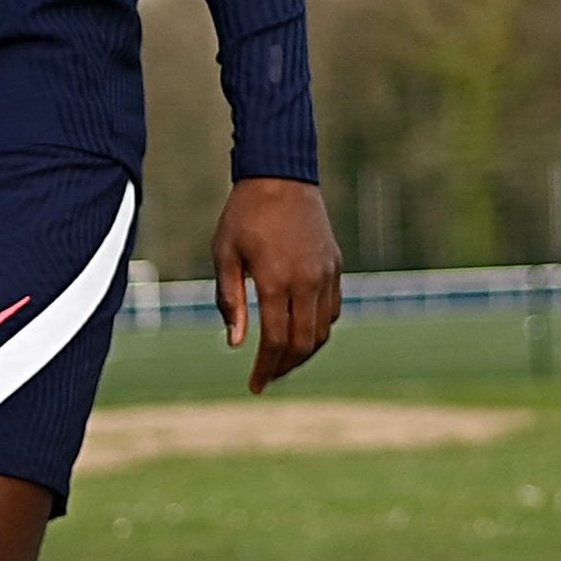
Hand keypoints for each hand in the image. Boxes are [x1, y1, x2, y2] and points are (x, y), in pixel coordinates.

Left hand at [214, 176, 342, 393]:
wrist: (281, 175)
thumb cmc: (245, 214)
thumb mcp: (224, 254)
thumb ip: (230, 300)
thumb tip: (236, 343)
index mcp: (276, 280)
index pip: (275, 341)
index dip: (265, 368)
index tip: (254, 386)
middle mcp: (307, 281)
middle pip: (302, 343)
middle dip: (284, 367)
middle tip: (266, 378)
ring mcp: (326, 274)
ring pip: (322, 330)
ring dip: (303, 352)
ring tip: (282, 360)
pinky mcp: (335, 266)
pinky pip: (333, 310)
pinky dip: (319, 329)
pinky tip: (300, 331)